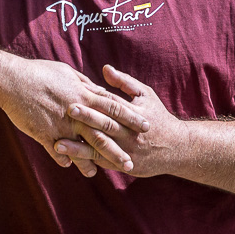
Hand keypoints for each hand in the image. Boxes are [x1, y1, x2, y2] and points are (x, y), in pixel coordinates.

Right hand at [0, 58, 150, 175]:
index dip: (130, 117)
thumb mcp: (66, 73)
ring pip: (82, 146)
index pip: (113, 106)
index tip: (146, 125)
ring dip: (93, 160)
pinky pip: (57, 150)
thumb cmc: (39, 72)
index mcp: (84, 94)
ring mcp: (61, 124)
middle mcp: (76, 111)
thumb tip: (98, 89)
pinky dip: (64, 158)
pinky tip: (70, 167)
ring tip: (102, 173)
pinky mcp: (44, 133)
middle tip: (132, 162)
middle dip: (118, 147)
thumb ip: (84, 84)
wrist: (12, 80)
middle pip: (103, 131)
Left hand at [55, 64, 184, 177]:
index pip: (112, 104)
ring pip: (100, 148)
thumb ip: (125, 82)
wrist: (177, 148)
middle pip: (106, 125)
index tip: (75, 93)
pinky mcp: (123, 165)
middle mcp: (130, 133)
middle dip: (86, 119)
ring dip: (78, 147)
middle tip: (66, 111)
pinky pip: (102, 163)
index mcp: (134, 113)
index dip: (94, 99)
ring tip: (57, 144)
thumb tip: (105, 68)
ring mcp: (126, 151)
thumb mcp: (146, 95)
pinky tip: (68, 159)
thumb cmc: (158, 117)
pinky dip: (85, 161)